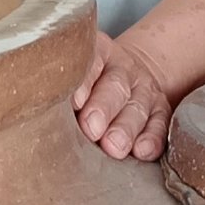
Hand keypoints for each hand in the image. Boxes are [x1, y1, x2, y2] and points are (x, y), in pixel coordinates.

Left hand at [73, 32, 173, 162]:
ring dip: (125, 129)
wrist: (129, 75)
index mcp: (98, 52)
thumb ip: (62, 90)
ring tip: (113, 147)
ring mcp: (144, 89)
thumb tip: (44, 118)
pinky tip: (142, 151)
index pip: (91, 61)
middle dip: (103, 109)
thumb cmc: (87, 83)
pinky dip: (151, 138)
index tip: (74, 102)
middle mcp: (123, 68)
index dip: (82, 82)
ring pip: (137, 107)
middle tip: (91, 130)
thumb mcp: (74, 73)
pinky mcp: (161, 110)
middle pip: (115, 86)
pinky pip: (159, 124)